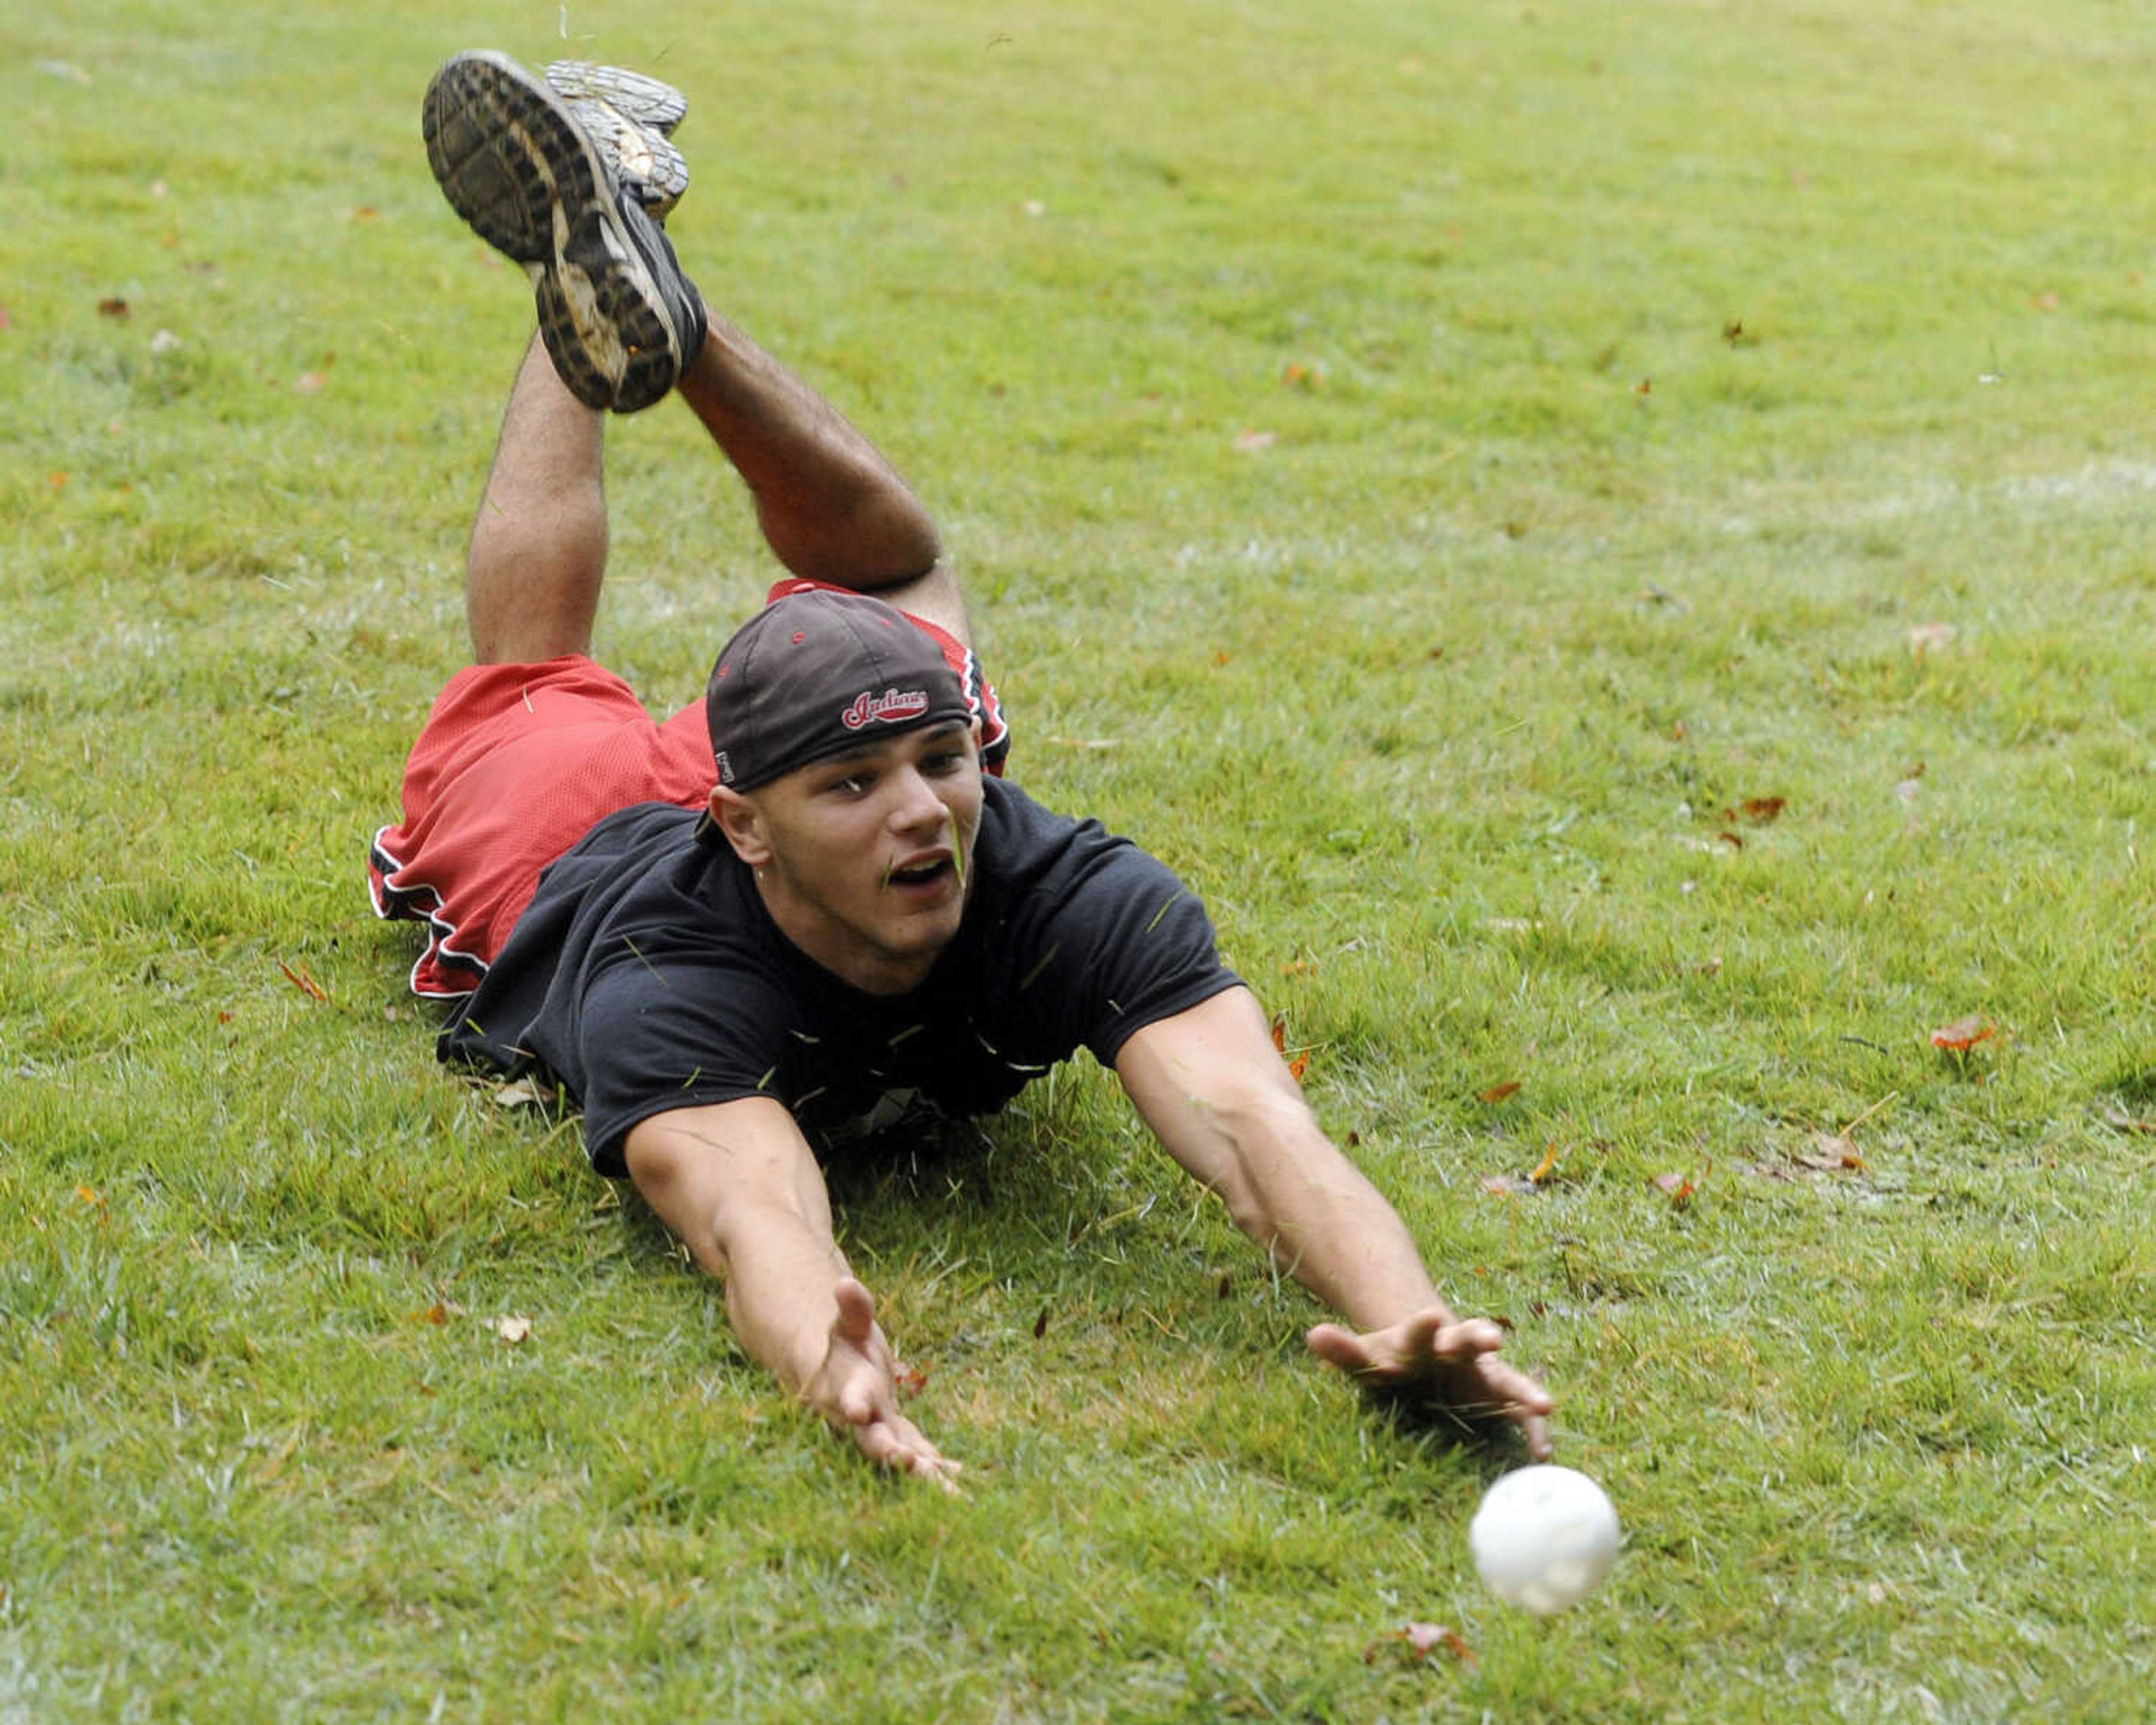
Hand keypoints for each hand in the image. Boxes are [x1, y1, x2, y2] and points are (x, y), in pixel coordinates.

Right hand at [803, 1277, 961, 1492]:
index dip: (851, 1404)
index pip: (848, 1396)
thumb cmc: (843, 1346)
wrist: (839, 1376)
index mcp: (848, 1389)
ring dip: (924, 1476)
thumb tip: (844, 1282)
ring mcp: (883, 1434)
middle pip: (874, 1440)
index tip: (856, 1411)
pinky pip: (922, 1457)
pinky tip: (962, 1484)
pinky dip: (940, 1470)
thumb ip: (852, 1309)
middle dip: (890, 1452)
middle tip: (908, 1462)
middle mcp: (863, 1420)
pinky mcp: (901, 1439)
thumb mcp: (848, 1326)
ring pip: (903, 1458)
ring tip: (950, 1496)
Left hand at [1307, 1309, 1554, 1460]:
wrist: (1424, 1349)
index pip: (1420, 1328)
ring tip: (1544, 1405)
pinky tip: (1542, 1454)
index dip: (1424, 1326)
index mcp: (1420, 1338)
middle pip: (1468, 1339)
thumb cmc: (1390, 1358)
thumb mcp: (1363, 1357)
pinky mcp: (1496, 1394)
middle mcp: (1456, 1349)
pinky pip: (1519, 1412)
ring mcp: (1481, 1371)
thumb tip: (1312, 1335)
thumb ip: (1341, 1348)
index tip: (1431, 1318)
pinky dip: (1532, 1429)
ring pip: (1504, 1376)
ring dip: (1522, 1389)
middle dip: (1479, 1338)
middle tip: (1492, 1339)